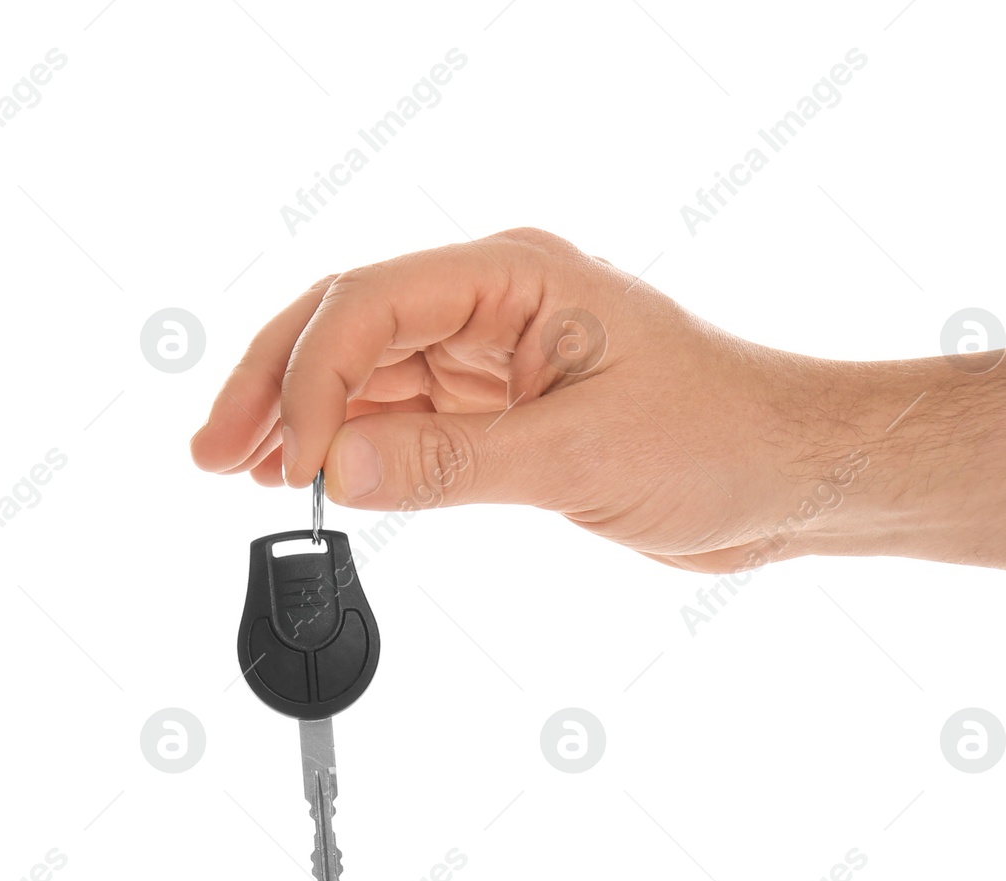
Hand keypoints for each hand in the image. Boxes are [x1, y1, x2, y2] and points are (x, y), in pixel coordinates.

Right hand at [189, 229, 864, 572]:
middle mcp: (499, 304)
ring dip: (314, 422)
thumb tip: (337, 468)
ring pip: (376, 376)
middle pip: (353, 328)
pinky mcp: (512, 411)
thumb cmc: (723, 438)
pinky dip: (365, 450)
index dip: (311, 375)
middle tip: (213, 454)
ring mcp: (501, 356)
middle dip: (281, 387)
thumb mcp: (583, 457)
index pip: (373, 303)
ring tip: (250, 475)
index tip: (288, 460)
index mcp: (517, 276)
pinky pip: (415, 421)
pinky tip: (324, 479)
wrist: (792, 476)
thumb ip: (454, 464)